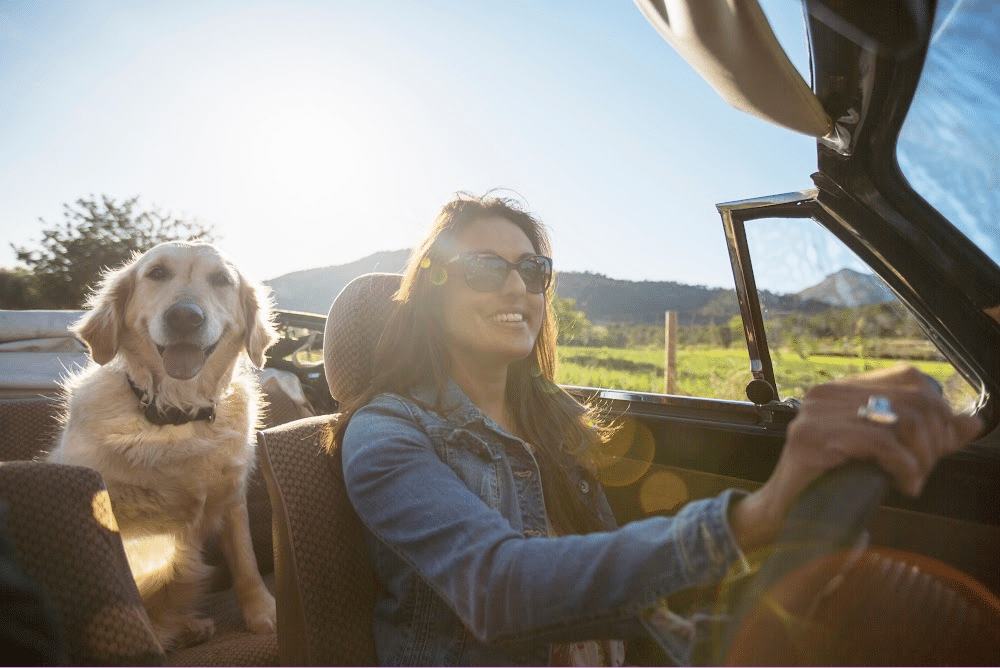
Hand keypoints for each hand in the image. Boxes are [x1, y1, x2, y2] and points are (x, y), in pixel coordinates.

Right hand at [731, 365, 981, 551]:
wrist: (785, 515)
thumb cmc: (832, 484)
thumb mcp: (883, 454)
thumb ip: (926, 436)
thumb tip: (972, 423)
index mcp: (841, 389)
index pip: (909, 378)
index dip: (938, 411)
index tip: (940, 446)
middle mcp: (825, 393)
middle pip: (912, 400)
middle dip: (934, 440)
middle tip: (925, 470)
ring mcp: (815, 414)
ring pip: (901, 421)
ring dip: (921, 457)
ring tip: (913, 479)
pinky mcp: (811, 438)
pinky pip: (880, 443)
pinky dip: (904, 467)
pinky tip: (904, 484)